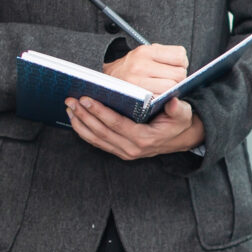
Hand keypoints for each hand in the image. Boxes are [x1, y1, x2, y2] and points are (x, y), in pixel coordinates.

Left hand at [67, 94, 205, 159]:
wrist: (179, 138)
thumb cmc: (178, 122)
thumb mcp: (182, 114)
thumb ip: (177, 109)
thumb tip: (173, 102)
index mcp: (144, 138)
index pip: (117, 124)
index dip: (100, 112)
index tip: (86, 99)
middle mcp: (131, 149)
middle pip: (101, 132)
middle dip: (84, 115)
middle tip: (71, 101)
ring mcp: (123, 152)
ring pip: (96, 139)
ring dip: (80, 123)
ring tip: (69, 108)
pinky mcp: (118, 151)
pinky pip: (97, 142)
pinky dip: (83, 131)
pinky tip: (75, 119)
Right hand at [103, 42, 188, 91]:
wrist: (104, 84)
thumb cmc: (129, 69)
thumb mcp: (143, 54)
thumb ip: (163, 56)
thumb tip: (184, 64)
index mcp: (145, 51)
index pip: (179, 55)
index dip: (182, 63)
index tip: (176, 66)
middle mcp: (141, 65)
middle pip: (179, 74)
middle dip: (178, 78)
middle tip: (169, 79)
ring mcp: (138, 81)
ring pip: (171, 88)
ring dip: (171, 90)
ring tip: (162, 88)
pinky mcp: (137, 96)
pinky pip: (161, 99)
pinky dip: (162, 99)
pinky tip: (157, 96)